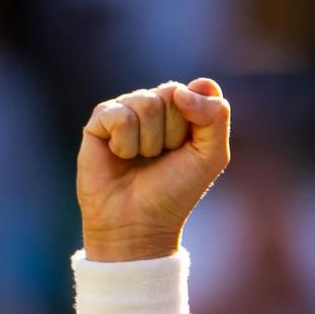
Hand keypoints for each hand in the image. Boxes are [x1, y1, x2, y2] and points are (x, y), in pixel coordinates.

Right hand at [77, 78, 230, 261]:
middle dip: (173, 133)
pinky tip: (120, 156)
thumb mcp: (212, 155)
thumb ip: (215, 115)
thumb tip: (180, 91)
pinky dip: (125, 144)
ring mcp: (126, 109)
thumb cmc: (177, 189)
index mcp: (184, 108)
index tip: (190, 147)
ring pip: (146, 104)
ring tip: (141, 159)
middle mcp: (154, 103)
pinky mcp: (99, 121)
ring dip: (149, 142)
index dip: (198, 119)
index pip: (199, 89)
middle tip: (162, 157)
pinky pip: (120, 117)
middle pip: (172, 93)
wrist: (139, 223)